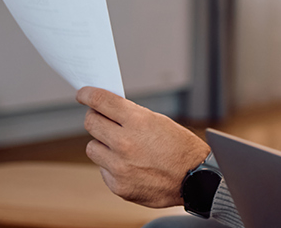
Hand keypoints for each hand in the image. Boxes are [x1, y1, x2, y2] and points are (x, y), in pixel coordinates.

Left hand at [77, 86, 209, 207]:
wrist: (197, 180)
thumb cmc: (182, 149)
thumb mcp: (160, 122)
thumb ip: (132, 116)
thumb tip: (108, 110)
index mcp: (137, 122)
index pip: (100, 101)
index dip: (88, 94)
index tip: (83, 94)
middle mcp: (125, 143)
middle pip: (90, 123)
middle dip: (96, 119)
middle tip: (103, 121)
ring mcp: (119, 166)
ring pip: (92, 148)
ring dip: (103, 145)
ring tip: (121, 149)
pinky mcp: (118, 185)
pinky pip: (103, 169)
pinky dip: (112, 166)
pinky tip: (131, 166)